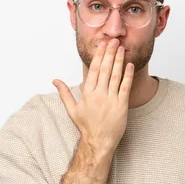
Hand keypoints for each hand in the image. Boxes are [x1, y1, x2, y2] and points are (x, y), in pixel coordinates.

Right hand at [52, 38, 133, 153]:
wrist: (98, 142)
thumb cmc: (86, 126)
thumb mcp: (72, 110)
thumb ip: (64, 93)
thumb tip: (54, 81)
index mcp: (87, 94)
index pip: (94, 70)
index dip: (99, 56)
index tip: (102, 45)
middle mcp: (99, 95)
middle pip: (106, 70)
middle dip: (110, 54)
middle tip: (114, 41)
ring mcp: (111, 100)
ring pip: (116, 76)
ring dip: (119, 61)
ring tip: (122, 49)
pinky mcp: (121, 106)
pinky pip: (125, 87)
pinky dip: (128, 76)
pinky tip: (130, 66)